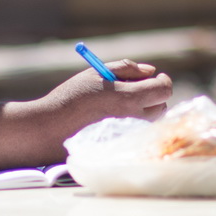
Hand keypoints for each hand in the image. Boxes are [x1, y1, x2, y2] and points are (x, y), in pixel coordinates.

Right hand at [44, 59, 172, 126]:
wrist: (52, 128)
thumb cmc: (72, 96)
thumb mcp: (97, 73)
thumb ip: (127, 68)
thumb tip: (150, 72)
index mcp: (129, 98)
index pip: (164, 89)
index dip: (162, 81)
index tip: (155, 77)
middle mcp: (134, 119)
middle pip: (161, 105)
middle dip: (153, 95)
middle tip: (134, 89)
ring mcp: (130, 135)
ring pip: (151, 120)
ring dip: (144, 109)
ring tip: (119, 104)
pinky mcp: (123, 146)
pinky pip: (139, 132)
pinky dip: (134, 123)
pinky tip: (113, 119)